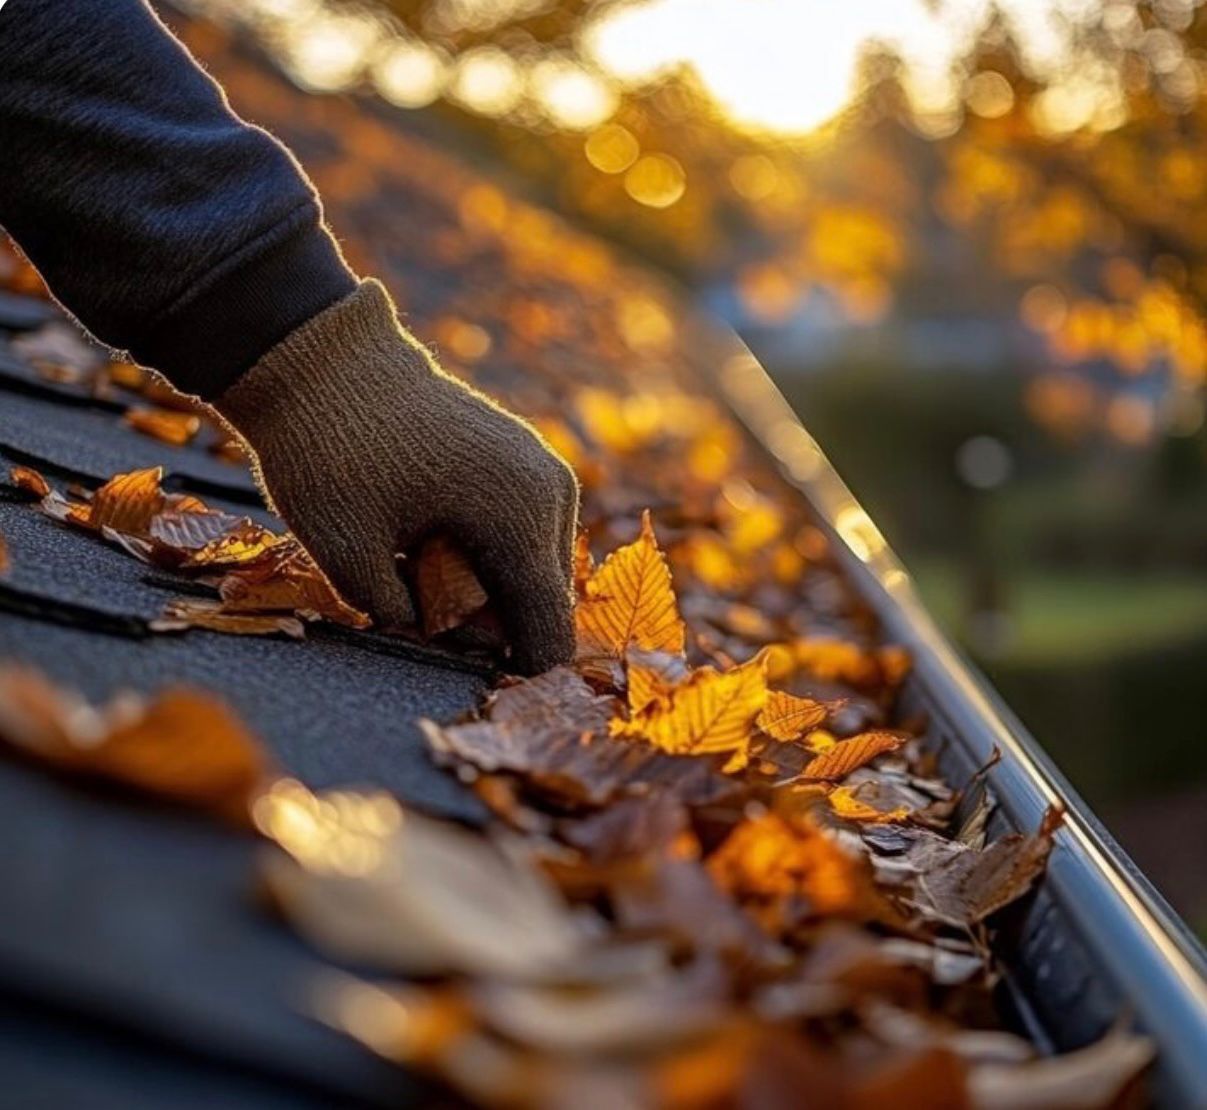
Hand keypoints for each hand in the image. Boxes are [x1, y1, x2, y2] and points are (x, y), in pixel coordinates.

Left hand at [214, 280, 578, 674]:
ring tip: (418, 560)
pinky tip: (433, 536)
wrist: (320, 356)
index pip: (546, 629)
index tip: (482, 694)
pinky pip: (525, 532)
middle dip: (493, 625)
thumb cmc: (327, 455)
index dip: (519, 674)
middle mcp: (548, 491)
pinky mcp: (526, 458)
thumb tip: (445, 638)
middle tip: (414, 600)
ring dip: (489, 587)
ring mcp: (543, 469)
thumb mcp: (348, 556)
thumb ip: (404, 618)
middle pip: (544, 600)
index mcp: (518, 518)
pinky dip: (488, 553)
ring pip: (536, 567)